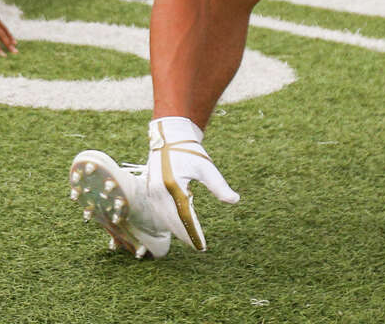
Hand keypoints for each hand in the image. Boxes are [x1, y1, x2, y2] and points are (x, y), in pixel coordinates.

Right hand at [144, 117, 238, 250]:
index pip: (185, 216)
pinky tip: (179, 226)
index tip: (203, 246)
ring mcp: (152, 192)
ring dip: (177, 230)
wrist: (169, 136)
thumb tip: (235, 200)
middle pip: (173, 221)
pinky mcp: (150, 191)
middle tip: (200, 247)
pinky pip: (159, 212)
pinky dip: (170, 222)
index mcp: (172, 185)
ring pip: (165, 219)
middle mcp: (159, 191)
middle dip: (186, 235)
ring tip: (192, 239)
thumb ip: (219, 185)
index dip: (194, 233)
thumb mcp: (206, 167)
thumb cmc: (189, 151)